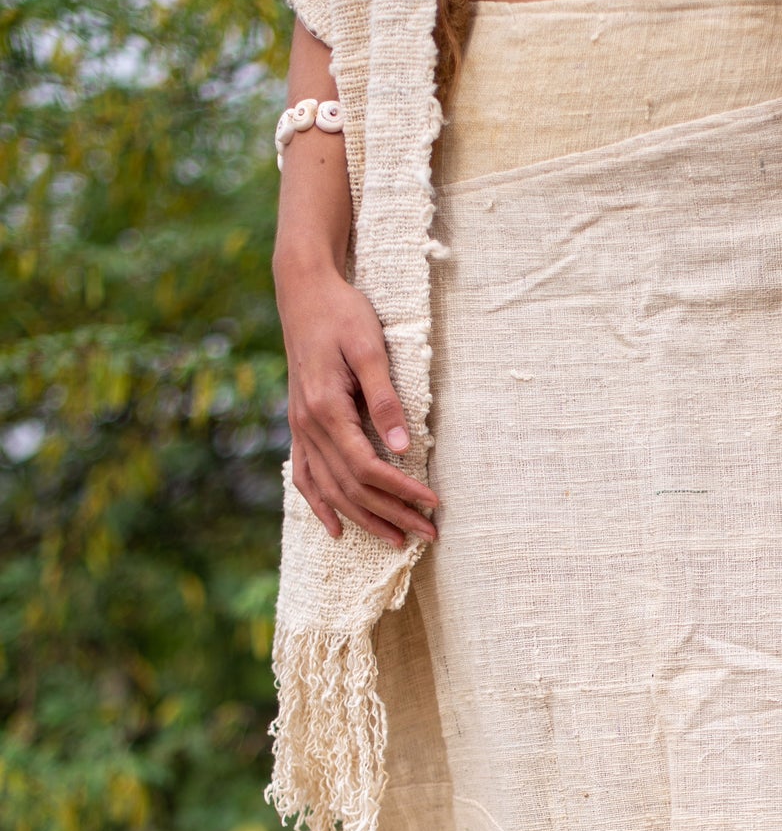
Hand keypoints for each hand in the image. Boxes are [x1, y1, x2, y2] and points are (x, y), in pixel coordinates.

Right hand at [277, 262, 438, 547]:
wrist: (303, 291)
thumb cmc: (342, 313)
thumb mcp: (369, 348)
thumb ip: (385, 398)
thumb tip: (404, 446)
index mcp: (327, 408)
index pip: (367, 468)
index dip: (402, 490)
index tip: (434, 503)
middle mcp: (308, 425)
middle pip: (351, 487)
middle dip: (391, 514)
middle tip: (428, 534)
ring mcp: (299, 428)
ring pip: (329, 489)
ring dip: (363, 519)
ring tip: (396, 540)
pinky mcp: (298, 425)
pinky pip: (304, 476)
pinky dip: (319, 506)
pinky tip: (336, 529)